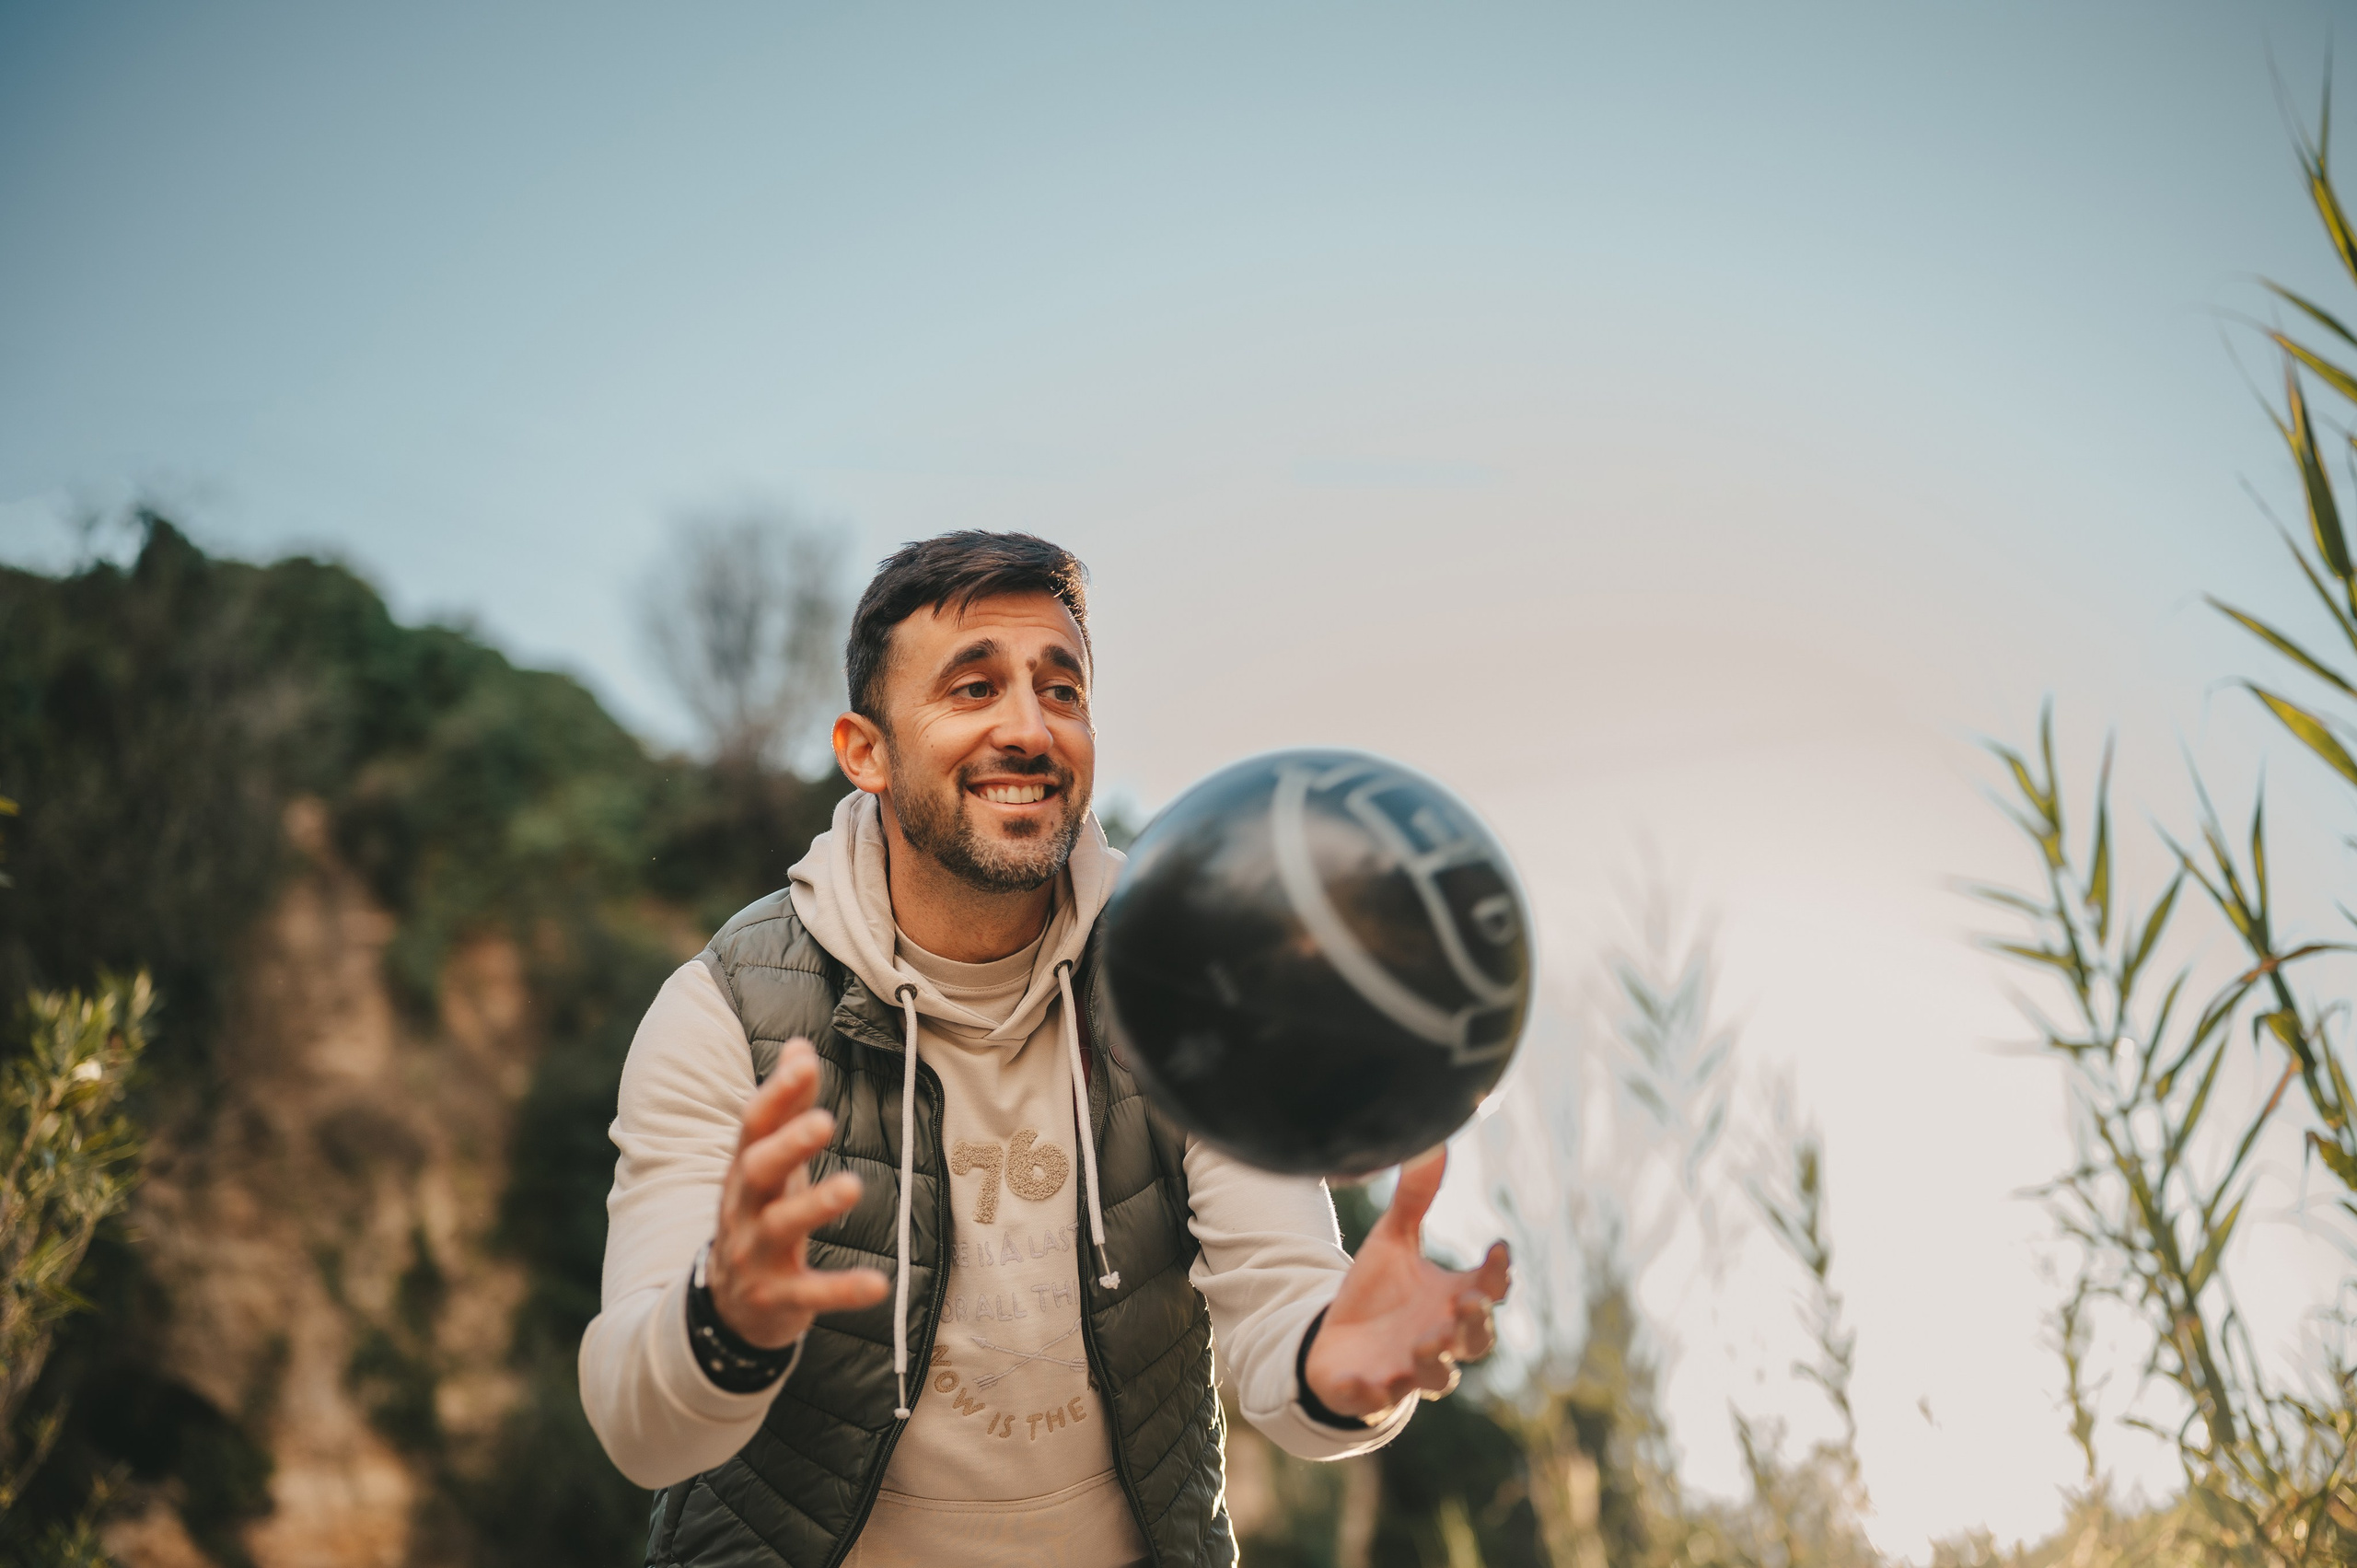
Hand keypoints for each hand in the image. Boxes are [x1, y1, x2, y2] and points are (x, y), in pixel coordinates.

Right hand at [707, 1037, 891, 1347]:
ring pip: (779, 1227)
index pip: (754, 1125)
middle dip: (787, 1146)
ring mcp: (755, 1254)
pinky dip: (842, 1290)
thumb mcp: (770, 1162)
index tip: (805, 1064)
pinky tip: (878, 1285)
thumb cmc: (761, 1214)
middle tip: (824, 1121)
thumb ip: (787, 1107)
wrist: (729, 1305)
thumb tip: (801, 1047)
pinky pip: (809, 1294)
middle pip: (756, 1170)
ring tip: (853, 1186)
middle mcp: (744, 1208)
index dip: (778, 1094)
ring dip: (814, 1205)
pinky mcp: (777, 1298)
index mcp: (746, 1170)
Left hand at [1304, 1147, 1509, 1418]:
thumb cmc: (1377, 1292)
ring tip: (1425, 1343)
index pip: (1488, 1290)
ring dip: (1434, 1363)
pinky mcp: (1369, 1391)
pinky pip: (1375, 1400)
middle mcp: (1439, 1340)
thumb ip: (1414, 1201)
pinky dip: (1371, 1395)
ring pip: (1437, 1379)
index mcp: (1450, 1302)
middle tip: (1468, 1303)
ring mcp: (1407, 1371)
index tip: (1496, 1248)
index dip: (1496, 1273)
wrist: (1337, 1341)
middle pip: (1473, 1341)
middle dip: (1474, 1325)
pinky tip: (1365, 1382)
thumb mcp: (1393, 1241)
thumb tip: (1433, 1142)